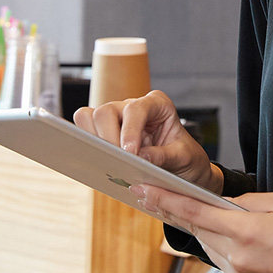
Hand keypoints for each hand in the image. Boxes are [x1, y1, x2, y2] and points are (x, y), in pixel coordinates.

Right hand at [73, 90, 221, 193]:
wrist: (184, 168)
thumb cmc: (187, 158)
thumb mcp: (185, 158)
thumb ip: (164, 156)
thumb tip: (140, 158)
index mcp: (157, 104)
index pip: (136, 110)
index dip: (129, 131)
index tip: (130, 154)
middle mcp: (134, 107)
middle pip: (106, 111)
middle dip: (107, 137)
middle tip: (117, 163)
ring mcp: (117, 119)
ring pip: (89, 118)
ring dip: (94, 141)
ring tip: (107, 163)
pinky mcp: (105, 134)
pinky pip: (86, 134)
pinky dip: (88, 147)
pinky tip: (98, 164)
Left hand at [131, 184, 272, 272]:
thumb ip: (251, 202)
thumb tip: (229, 205)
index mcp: (246, 232)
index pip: (194, 212)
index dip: (165, 200)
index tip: (142, 189)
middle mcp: (236, 257)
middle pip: (196, 229)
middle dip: (176, 211)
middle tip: (152, 193)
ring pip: (208, 245)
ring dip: (197, 227)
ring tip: (181, 208)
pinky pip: (222, 257)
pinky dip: (216, 242)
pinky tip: (218, 230)